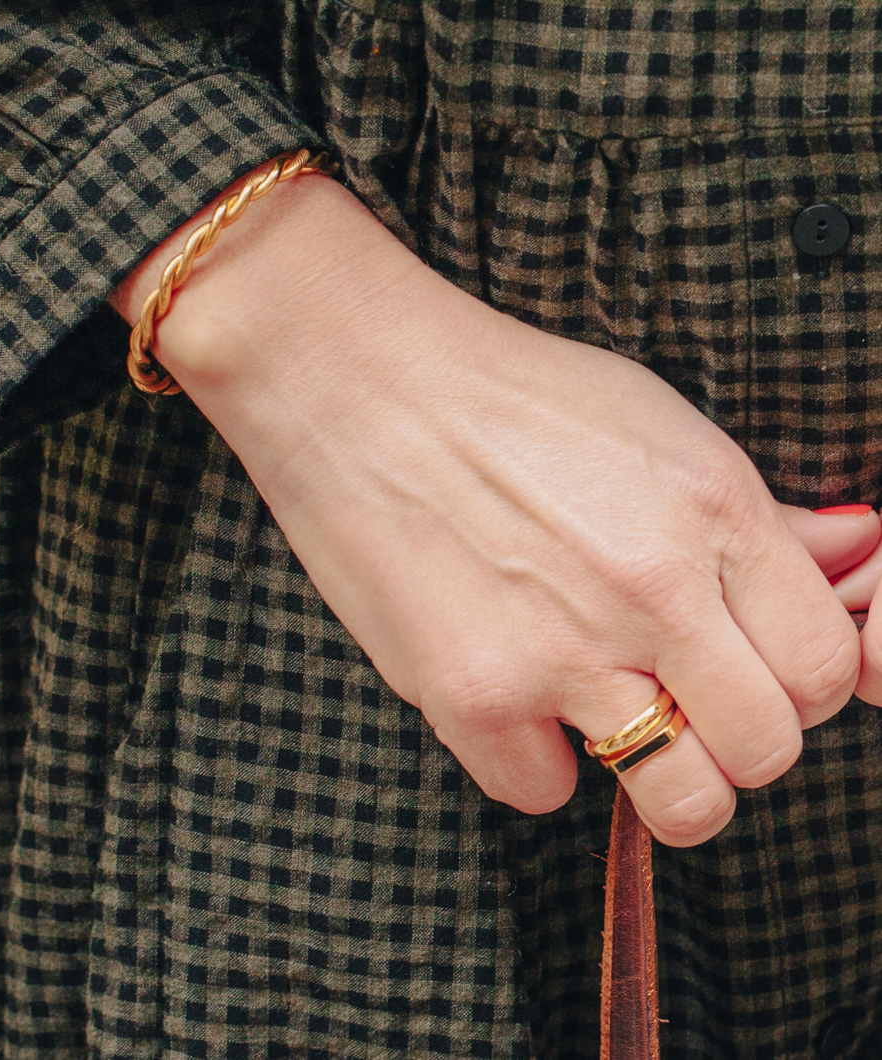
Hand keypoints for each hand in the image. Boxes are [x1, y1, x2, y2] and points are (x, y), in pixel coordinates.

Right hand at [113, 175, 863, 846]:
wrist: (360, 384)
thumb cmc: (508, 394)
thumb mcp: (656, 422)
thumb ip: (756, 514)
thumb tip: (848, 554)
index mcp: (712, 512)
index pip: (824, 666)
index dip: (797, 682)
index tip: (752, 671)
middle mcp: (651, 589)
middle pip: (769, 750)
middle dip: (738, 740)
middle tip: (686, 701)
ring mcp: (560, 649)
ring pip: (686, 802)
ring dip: (663, 776)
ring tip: (617, 721)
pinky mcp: (471, 694)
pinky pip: (544, 791)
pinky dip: (534, 758)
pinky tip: (513, 696)